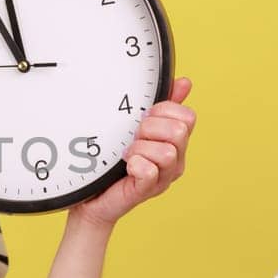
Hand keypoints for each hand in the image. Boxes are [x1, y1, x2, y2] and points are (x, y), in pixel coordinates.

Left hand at [69, 77, 194, 230]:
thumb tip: (184, 82)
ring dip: (140, 148)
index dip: (164, 110)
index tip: (143, 117)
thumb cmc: (111, 159)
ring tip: (126, 154)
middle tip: (132, 137)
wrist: (89, 194)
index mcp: (175, 141)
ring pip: (167, 151)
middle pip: (180, 131)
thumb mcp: (134, 125)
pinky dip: (134, 164)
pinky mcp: (146, 190)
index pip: (188, 116)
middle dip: (150, 127)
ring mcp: (163, 177)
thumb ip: (160, 106)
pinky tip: (125, 166)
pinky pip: (150, 171)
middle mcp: (175, 160)